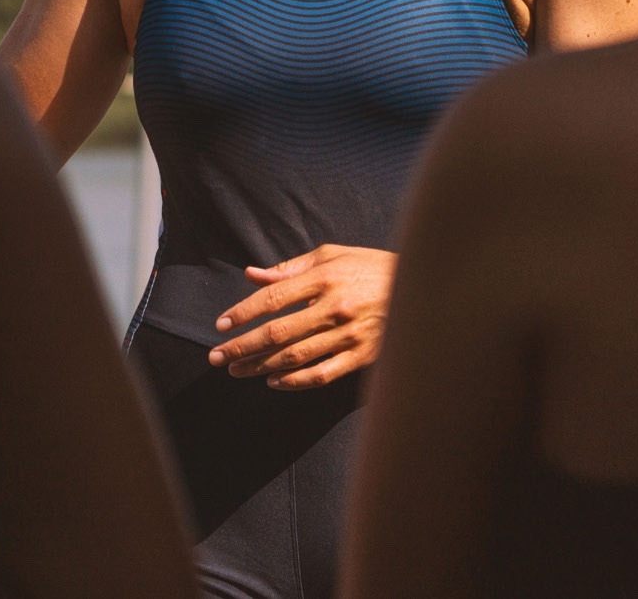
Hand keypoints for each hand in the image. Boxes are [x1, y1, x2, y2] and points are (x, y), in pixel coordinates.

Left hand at [208, 244, 396, 389]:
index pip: (273, 298)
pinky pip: (323, 374)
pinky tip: (273, 382)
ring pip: (295, 357)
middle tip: (217, 357)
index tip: (221, 326)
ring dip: (260, 367)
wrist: (420, 286)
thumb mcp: (331, 255)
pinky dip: (296, 382)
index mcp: (324, 278)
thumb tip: (251, 275)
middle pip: (278, 333)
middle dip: (242, 347)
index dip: (243, 313)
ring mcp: (350, 335)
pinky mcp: (363, 356)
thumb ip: (289, 268)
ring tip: (236, 370)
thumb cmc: (369, 266)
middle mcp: (334, 308)